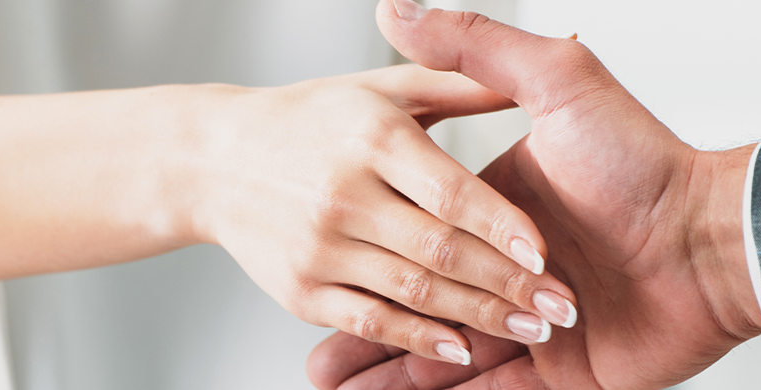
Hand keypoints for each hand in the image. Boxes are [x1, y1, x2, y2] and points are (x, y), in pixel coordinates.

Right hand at [0, 63, 581, 365]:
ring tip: (528, 329)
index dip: (502, 224)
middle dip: (505, 282)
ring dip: (476, 316)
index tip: (543, 251)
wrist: (202, 155)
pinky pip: (369, 321)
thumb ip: (465, 73)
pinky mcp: (299, 291)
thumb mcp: (383, 87)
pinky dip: (415, 342)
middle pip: (440, 248)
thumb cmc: (302, 115)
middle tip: (559, 305)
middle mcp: (343, 192)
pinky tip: (458, 351)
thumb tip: (555, 36)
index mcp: (375, 136)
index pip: (453, 190)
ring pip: (414, 290)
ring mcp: (319, 245)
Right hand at [307, 1, 760, 388]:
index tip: (311, 243)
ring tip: (325, 381)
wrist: (719, 244)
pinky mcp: (553, 374)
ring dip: (380, 365)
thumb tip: (396, 9)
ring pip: (435, 348)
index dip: (365, 242)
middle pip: (417, 296)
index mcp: (497, 205)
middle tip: (312, 343)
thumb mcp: (558, 83)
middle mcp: (507, 265)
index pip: (417, 227)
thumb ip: (477, 51)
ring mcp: (528, 324)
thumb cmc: (648, 163)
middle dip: (363, 322)